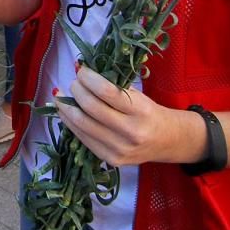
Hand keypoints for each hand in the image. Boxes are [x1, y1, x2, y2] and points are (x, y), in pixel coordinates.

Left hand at [55, 67, 204, 166]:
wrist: (167, 141)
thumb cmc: (149, 112)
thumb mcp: (138, 95)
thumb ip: (113, 86)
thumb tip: (80, 71)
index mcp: (141, 111)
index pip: (106, 91)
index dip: (88, 78)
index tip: (81, 70)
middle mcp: (130, 132)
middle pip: (91, 108)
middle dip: (76, 91)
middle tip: (74, 82)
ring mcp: (119, 149)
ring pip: (82, 125)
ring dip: (66, 107)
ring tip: (62, 96)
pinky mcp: (110, 159)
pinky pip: (83, 138)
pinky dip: (70, 123)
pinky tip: (66, 112)